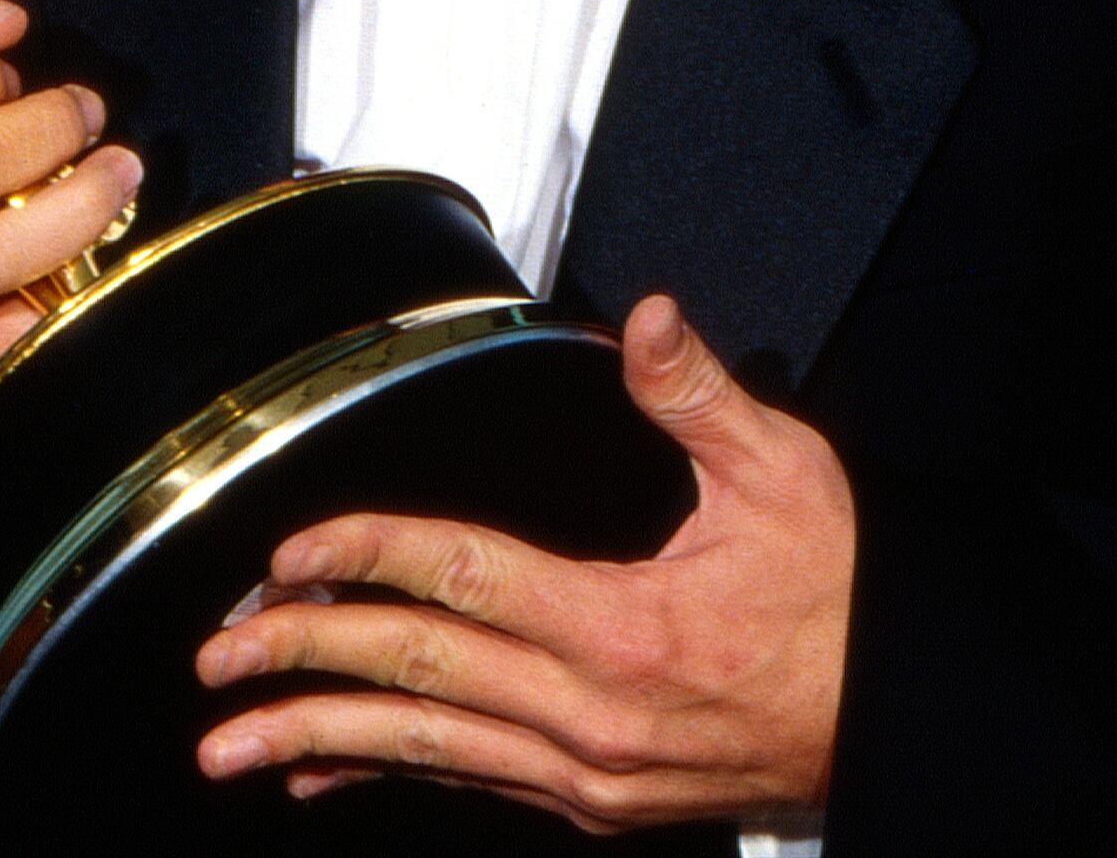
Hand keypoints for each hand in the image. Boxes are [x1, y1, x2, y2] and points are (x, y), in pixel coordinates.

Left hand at [193, 294, 853, 832]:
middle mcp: (586, 718)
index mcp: (621, 630)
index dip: (367, 555)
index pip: (461, 582)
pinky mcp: (593, 798)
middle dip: (303, 661)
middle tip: (217, 652)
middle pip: (416, 677)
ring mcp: (584, 773)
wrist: (898, 721)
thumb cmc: (842, 595)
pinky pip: (466, 779)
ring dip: (319, 739)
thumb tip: (648, 318)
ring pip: (425, 748)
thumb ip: (700, 395)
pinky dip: (385, 771)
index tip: (290, 549)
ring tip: (229, 741)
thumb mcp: (783, 475)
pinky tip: (320, 774)